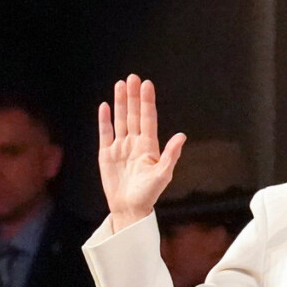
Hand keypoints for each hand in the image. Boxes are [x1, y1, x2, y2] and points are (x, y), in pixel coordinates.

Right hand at [97, 75, 186, 232]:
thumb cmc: (149, 194)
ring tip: (120, 85)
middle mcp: (135, 143)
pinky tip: (105, 106)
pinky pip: (105, 133)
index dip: (147, 101)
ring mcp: (120, 147)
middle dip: (133, 96)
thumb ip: (171, 155)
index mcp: (149, 146)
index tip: (147, 84)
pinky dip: (105, 120)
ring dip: (120, 103)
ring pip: (120, 120)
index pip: (148, 118)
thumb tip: (181, 136)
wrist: (130, 209)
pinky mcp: (106, 154)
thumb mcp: (162, 175)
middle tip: (133, 77)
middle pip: (134, 114)